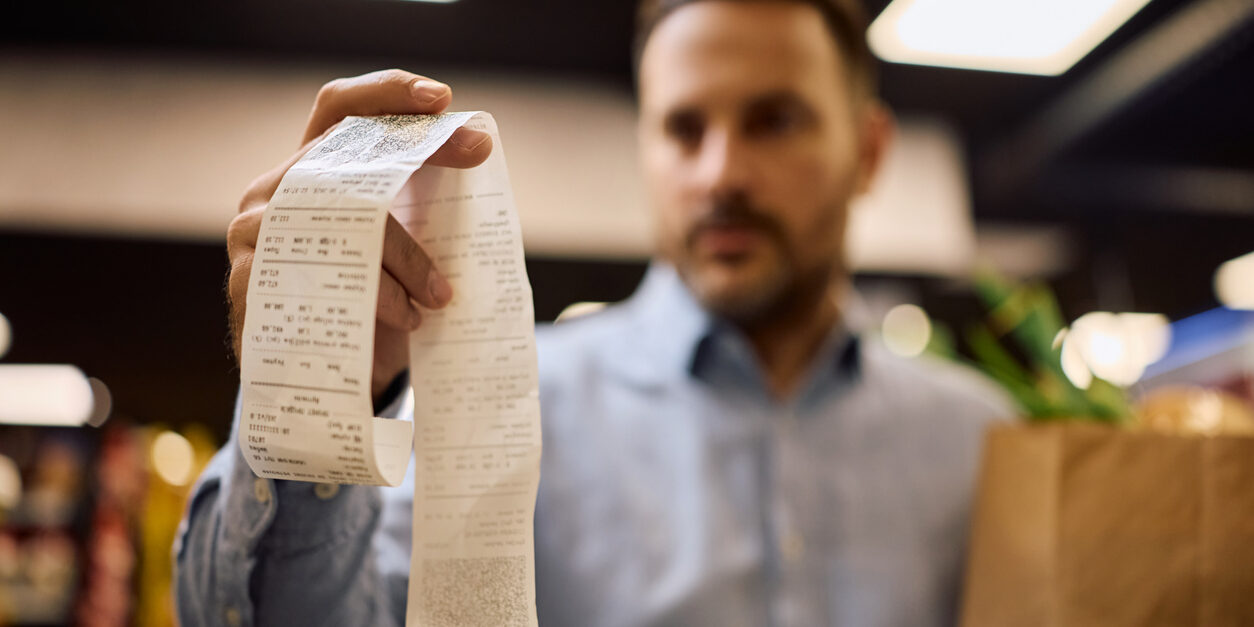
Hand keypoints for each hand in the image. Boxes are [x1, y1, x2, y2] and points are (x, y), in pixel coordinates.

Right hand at [226, 69, 491, 401]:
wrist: (320, 381)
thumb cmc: (368, 301)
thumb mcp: (392, 242)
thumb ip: (411, 194)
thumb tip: (478, 143)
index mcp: (305, 172)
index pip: (339, 109)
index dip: (387, 92)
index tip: (443, 98)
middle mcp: (269, 193)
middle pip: (352, 162)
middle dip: (424, 163)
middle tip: (479, 159)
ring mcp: (253, 239)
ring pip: (346, 225)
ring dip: (406, 259)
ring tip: (440, 295)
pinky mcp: (251, 288)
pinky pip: (325, 281)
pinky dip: (379, 300)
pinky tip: (407, 320)